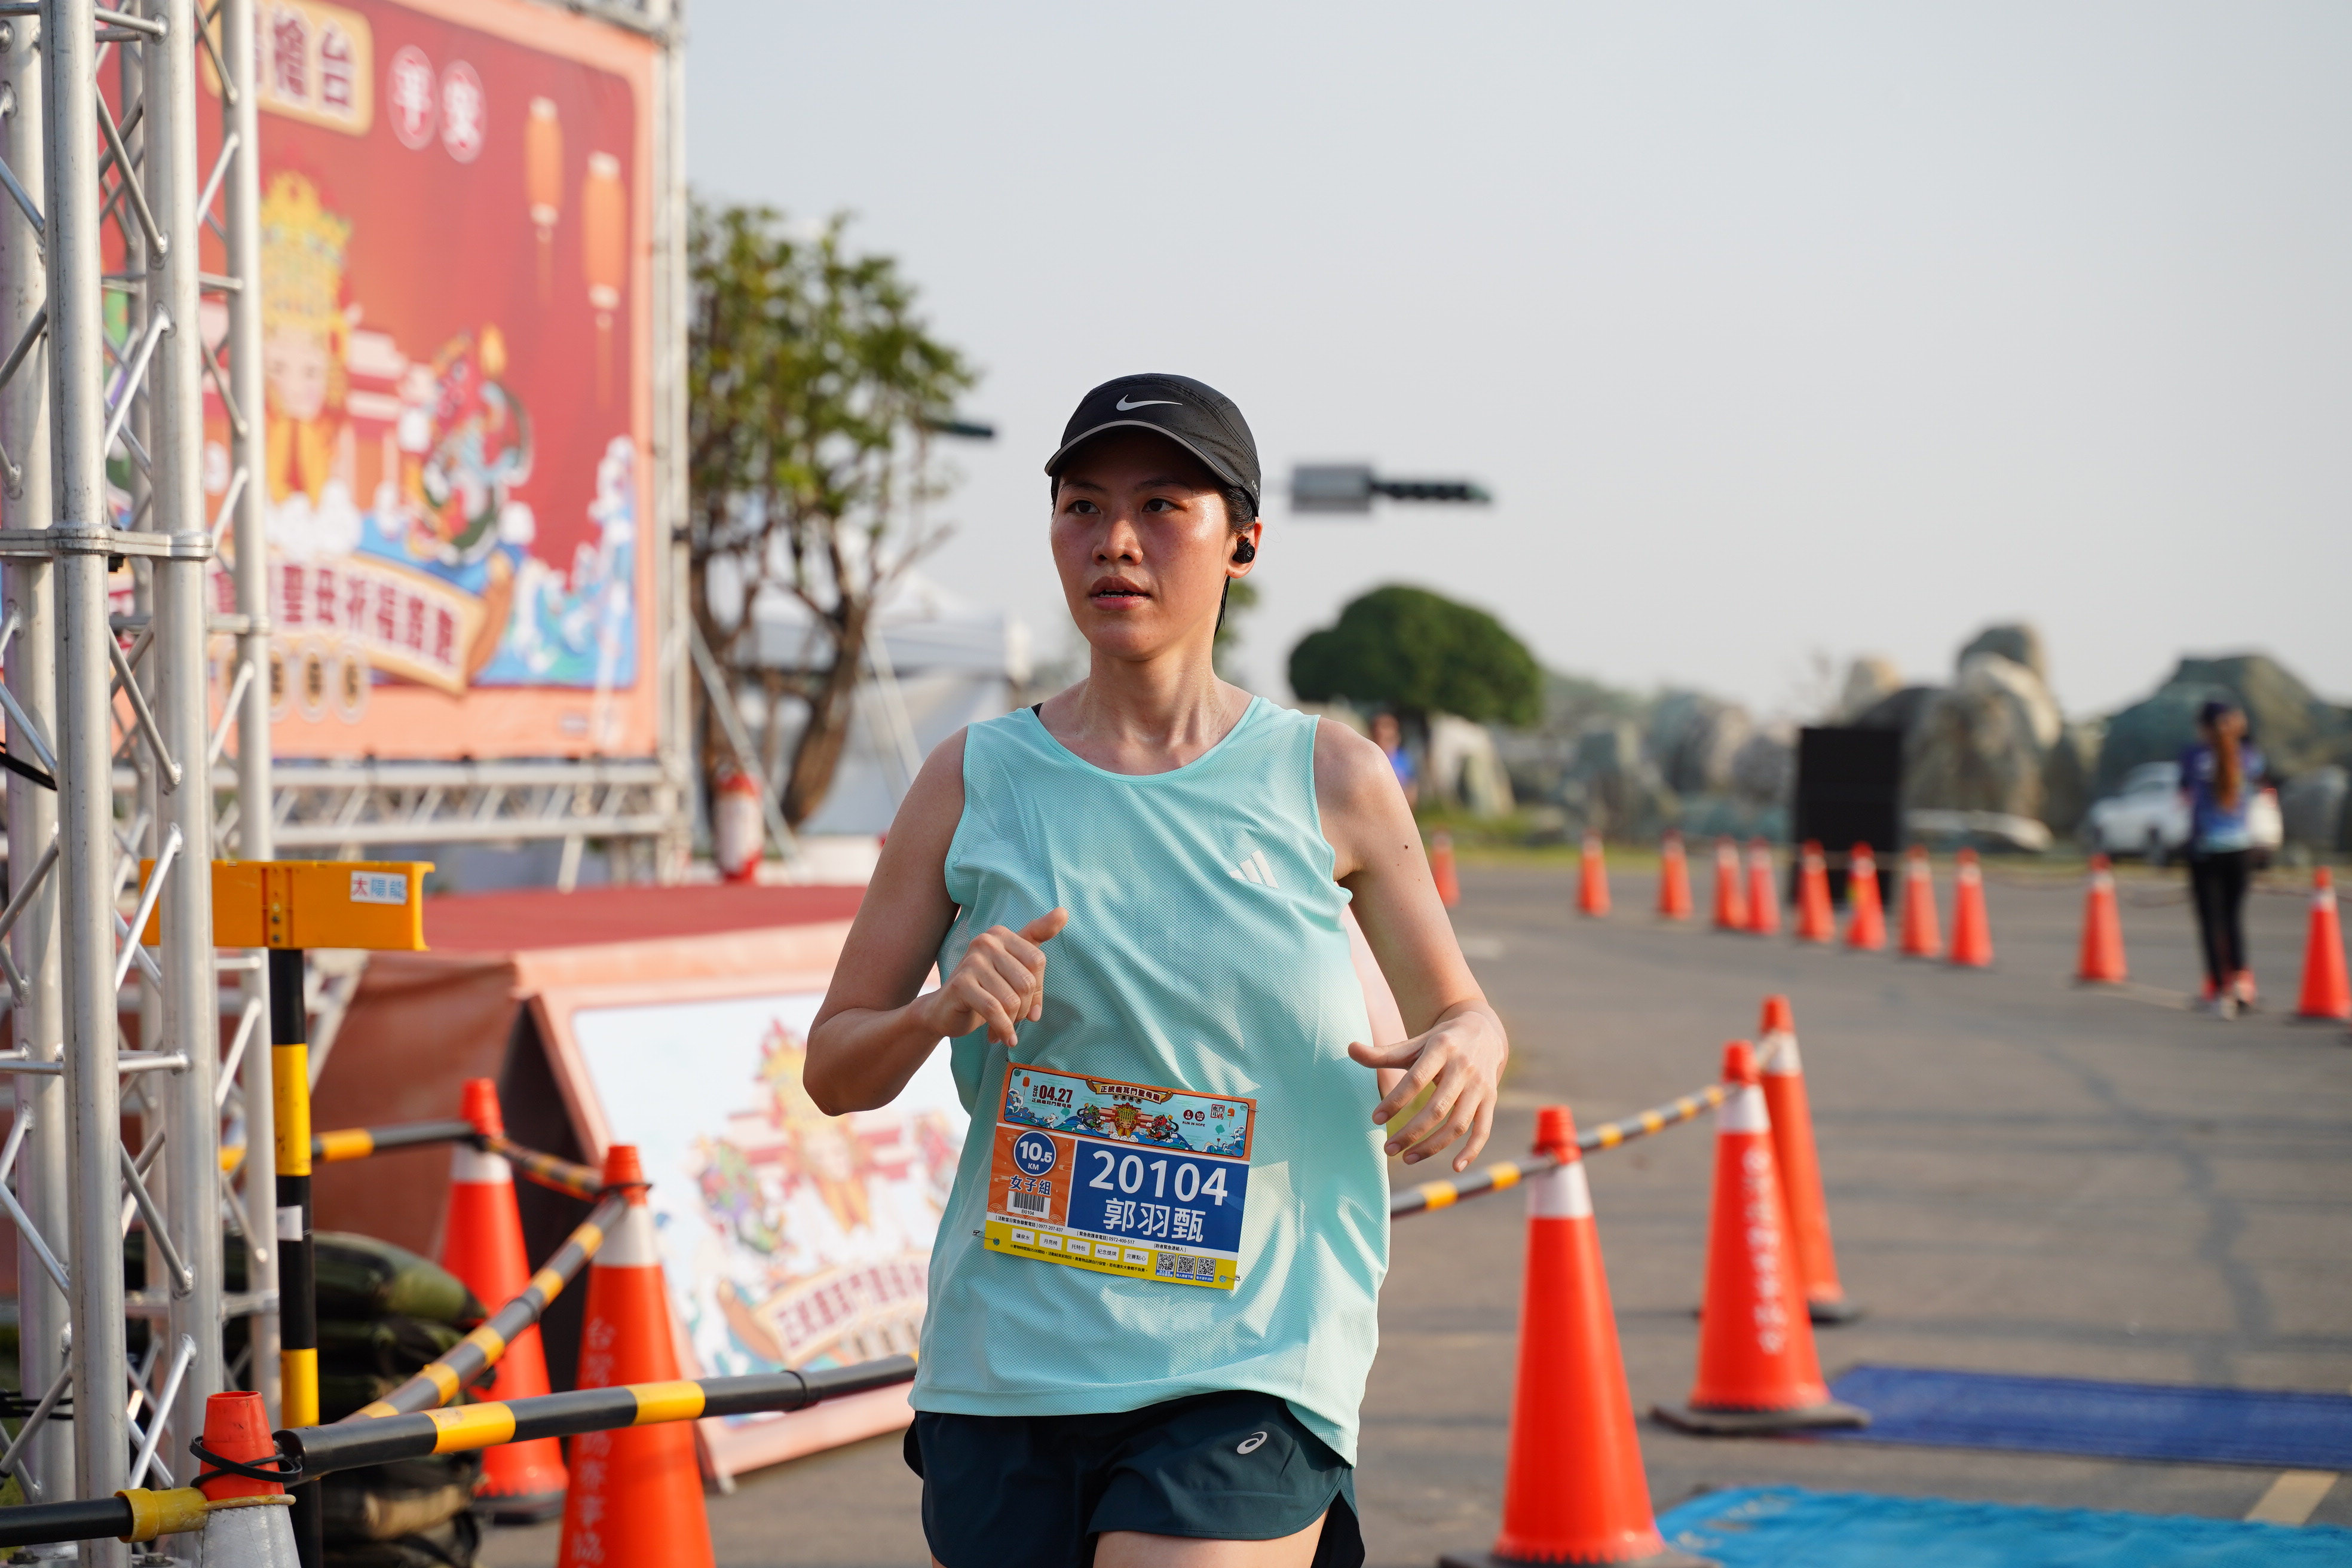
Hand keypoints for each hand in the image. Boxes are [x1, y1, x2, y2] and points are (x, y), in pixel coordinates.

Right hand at [925, 909, 1067, 1046]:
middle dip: (1024, 1008)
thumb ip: (1037, 939)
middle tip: (1014, 1019)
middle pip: (1027, 982)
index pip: (1037, 961)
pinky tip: (1001, 1038)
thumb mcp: (1014, 966)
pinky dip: (1002, 1028)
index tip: (1030, 1005)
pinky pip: (994, 1009)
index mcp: (1001, 934)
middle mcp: (986, 941)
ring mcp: (972, 961)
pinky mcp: (961, 983)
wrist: (944, 1011)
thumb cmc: (985, 990)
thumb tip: (1063, 911)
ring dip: (1012, 1022)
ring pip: (1012, 999)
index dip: (1037, 989)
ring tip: (1004, 1028)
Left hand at [1350, 1007, 1505, 1170]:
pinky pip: (1483, 1129)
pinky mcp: (1490, 1099)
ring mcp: (1480, 1086)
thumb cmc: (1438, 1042)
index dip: (1396, 1100)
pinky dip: (1472, 1150)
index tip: (1375, 1118)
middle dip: (1411, 1132)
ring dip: (1433, 1145)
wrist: (1483, 1031)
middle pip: (1437, 1108)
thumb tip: (1349, 1048)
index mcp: (1441, 1049)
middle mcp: (1464, 1068)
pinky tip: (1455, 1166)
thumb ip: (1383, 1053)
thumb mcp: (1414, 1043)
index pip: (1416, 1079)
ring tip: (1407, 1158)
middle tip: (1387, 1149)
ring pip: (1458, 1123)